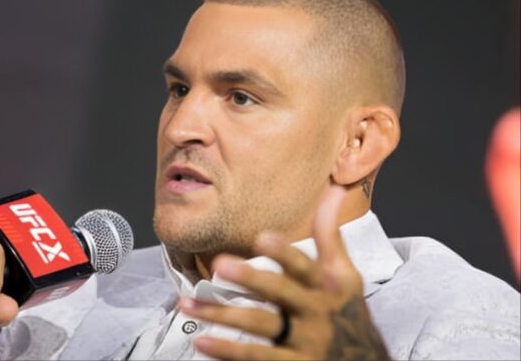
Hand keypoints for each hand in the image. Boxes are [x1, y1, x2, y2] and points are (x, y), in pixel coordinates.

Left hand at [179, 185, 390, 359]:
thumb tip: (333, 189)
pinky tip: (201, 342)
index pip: (305, 266)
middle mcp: (316, 314)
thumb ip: (331, 236)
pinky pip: (256, 358)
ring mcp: (303, 343)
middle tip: (219, 264)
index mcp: (327, 287)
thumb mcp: (345, 276)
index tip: (261, 236)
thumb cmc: (346, 313)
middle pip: (281, 293)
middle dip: (252, 278)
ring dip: (220, 315)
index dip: (285, 252)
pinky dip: (228, 351)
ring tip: (187, 305)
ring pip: (259, 326)